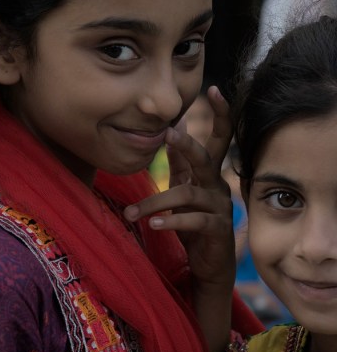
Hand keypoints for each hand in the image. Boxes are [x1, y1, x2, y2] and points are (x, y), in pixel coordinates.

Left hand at [124, 87, 234, 290]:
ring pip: (187, 195)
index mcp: (208, 174)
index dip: (221, 114)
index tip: (214, 88)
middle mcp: (217, 186)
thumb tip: (174, 127)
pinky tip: (152, 225)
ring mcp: (219, 208)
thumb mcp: (184, 188)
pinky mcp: (216, 230)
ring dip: (155, 202)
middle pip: (206, 158)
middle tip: (167, 132)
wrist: (207, 263)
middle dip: (187, 144)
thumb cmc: (193, 223)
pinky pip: (193, 222)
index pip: (219, 138)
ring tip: (130, 214)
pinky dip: (170, 222)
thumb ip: (180, 162)